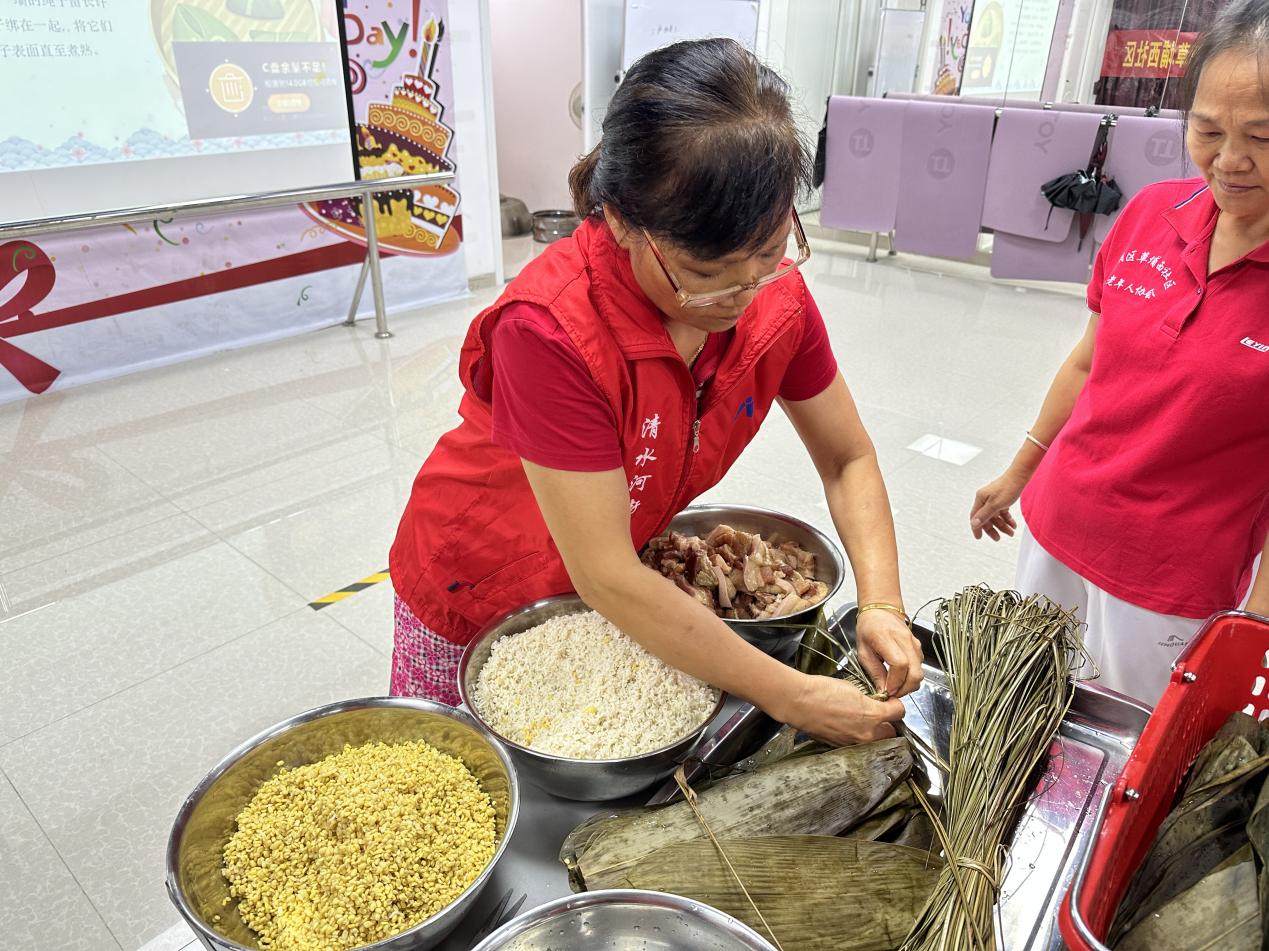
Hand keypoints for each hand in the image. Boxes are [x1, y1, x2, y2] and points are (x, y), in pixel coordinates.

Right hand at [777, 673, 906, 745]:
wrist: (799, 702)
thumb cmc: (821, 691)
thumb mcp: (852, 688)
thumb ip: (869, 698)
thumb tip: (874, 702)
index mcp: (872, 715)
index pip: (899, 712)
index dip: (895, 705)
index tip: (890, 702)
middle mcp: (866, 734)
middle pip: (891, 733)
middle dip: (888, 724)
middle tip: (880, 714)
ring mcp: (853, 743)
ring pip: (875, 742)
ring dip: (874, 733)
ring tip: (863, 721)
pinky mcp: (841, 747)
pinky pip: (857, 745)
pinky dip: (857, 737)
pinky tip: (848, 726)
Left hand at [856, 608, 923, 697]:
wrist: (881, 612)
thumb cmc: (868, 629)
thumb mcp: (863, 651)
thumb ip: (874, 672)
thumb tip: (883, 691)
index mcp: (886, 637)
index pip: (900, 664)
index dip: (895, 682)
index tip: (887, 691)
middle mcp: (905, 640)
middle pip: (915, 672)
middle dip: (905, 688)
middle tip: (892, 693)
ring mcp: (915, 643)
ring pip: (920, 672)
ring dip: (909, 684)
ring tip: (894, 685)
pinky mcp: (919, 648)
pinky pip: (919, 668)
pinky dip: (911, 677)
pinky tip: (899, 677)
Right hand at [970, 469, 1027, 540]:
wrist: (1020, 477)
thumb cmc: (1008, 487)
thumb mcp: (995, 504)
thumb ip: (984, 515)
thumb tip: (974, 524)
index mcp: (980, 499)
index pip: (975, 517)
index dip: (977, 528)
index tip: (979, 537)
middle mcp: (985, 499)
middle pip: (986, 518)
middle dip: (993, 529)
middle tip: (998, 538)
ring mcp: (993, 499)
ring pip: (995, 516)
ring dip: (1002, 525)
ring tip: (1010, 532)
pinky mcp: (1001, 499)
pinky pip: (1002, 512)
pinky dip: (1007, 519)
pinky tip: (1013, 524)